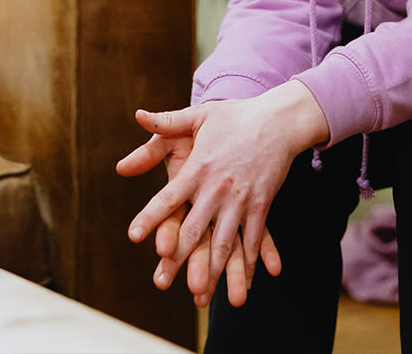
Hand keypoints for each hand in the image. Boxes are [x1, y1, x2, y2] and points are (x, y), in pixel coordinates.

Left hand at [117, 83, 327, 305]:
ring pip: (223, 242)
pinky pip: (254, 239)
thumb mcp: (198, 115)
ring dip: (213, 271)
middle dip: (178, 258)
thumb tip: (137, 115)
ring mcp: (240, 200)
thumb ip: (166, 122)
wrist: (278, 120)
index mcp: (197, 169)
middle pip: (193, 229)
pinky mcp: (261, 206)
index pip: (167, 197)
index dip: (150, 217)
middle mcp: (216, 189)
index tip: (133, 236)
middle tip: (162, 282)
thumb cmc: (235, 116)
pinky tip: (243, 282)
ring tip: (202, 296)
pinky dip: (247, 263)